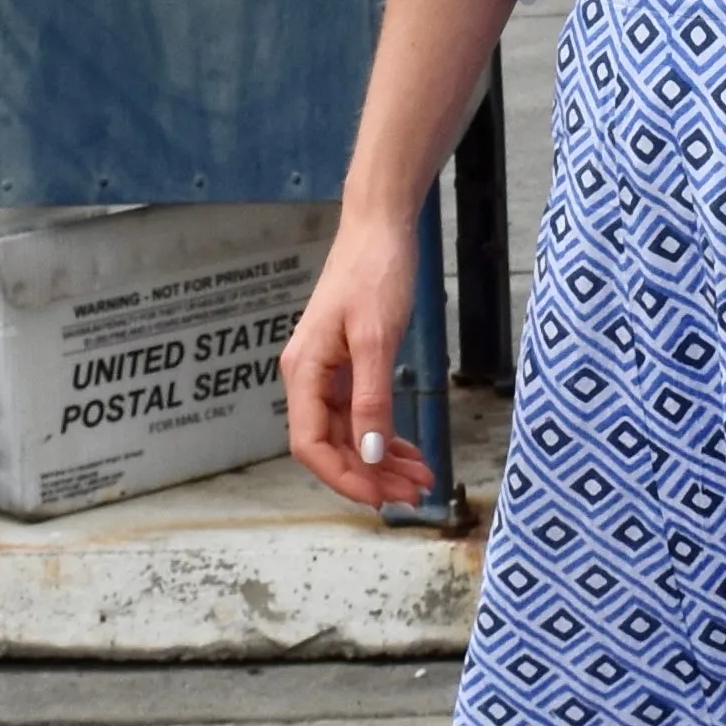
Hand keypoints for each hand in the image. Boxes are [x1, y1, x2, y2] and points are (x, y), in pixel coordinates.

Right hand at [282, 213, 435, 512]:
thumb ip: (372, 398)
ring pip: (351, 434)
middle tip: (415, 494)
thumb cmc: (374, 272)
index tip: (380, 497)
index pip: (309, 445)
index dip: (343, 477)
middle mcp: (308, 378)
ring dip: (382, 461)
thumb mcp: (377, 339)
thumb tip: (370, 453)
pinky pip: (362, 414)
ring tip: (421, 479)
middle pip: (332, 446)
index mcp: (303, 372)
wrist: (380, 227)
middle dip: (371, 475)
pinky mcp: (348, 365)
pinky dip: (386, 436)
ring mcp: (328, 373)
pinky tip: (410, 452)